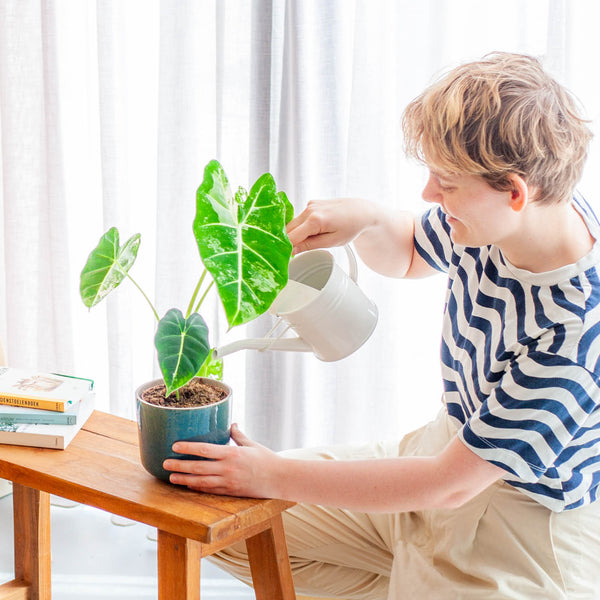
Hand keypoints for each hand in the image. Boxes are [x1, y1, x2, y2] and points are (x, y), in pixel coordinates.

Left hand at [163, 424, 281, 497]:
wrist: (279, 479)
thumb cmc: (267, 459)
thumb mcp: (252, 444)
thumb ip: (238, 435)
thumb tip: (231, 423)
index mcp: (232, 453)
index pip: (205, 450)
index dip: (188, 448)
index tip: (175, 446)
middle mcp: (228, 468)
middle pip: (198, 467)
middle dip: (180, 465)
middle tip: (165, 462)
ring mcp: (228, 482)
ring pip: (201, 481)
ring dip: (184, 479)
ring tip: (171, 477)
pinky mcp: (230, 492)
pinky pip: (210, 490)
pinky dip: (197, 488)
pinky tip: (187, 485)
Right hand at [287, 198, 377, 253]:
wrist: (361, 211)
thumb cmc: (351, 226)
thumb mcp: (331, 242)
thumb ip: (309, 245)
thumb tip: (292, 250)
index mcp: (315, 220)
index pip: (290, 237)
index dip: (286, 248)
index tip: (285, 257)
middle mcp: (310, 209)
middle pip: (288, 229)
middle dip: (289, 241)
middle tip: (295, 253)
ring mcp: (310, 204)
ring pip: (293, 223)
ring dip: (296, 234)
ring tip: (312, 240)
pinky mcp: (311, 203)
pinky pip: (300, 218)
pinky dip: (302, 227)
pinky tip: (313, 231)